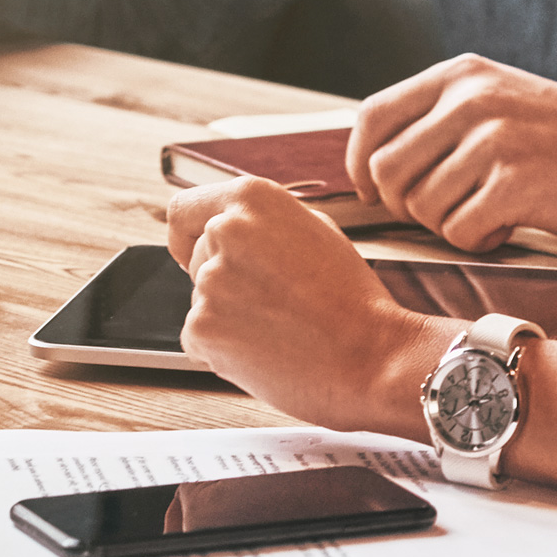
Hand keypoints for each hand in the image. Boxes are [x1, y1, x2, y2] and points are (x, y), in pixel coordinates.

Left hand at [168, 178, 449, 433]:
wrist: (373, 357)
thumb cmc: (352, 300)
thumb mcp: (315, 231)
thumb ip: (263, 223)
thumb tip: (222, 229)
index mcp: (252, 198)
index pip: (182, 211)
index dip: (190, 236)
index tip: (197, 253)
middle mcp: (224, 231)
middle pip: (196, 259)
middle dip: (225, 281)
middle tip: (274, 302)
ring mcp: (210, 280)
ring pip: (201, 301)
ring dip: (229, 317)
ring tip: (280, 328)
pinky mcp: (203, 328)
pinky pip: (198, 338)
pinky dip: (224, 350)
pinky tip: (267, 351)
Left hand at [348, 54, 556, 249]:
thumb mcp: (500, 98)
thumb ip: (442, 115)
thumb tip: (375, 160)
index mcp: (461, 75)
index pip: (372, 116)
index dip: (360, 162)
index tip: (373, 190)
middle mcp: (470, 99)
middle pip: (386, 170)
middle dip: (405, 205)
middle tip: (444, 212)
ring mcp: (492, 140)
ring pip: (421, 206)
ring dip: (448, 225)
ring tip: (488, 214)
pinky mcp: (514, 184)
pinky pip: (458, 232)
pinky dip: (477, 241)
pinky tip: (507, 227)